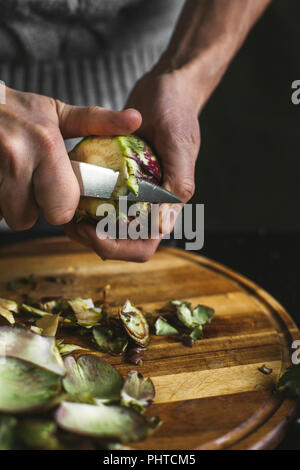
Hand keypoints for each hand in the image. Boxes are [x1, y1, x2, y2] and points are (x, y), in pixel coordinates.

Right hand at [0, 87, 140, 229]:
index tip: (58, 194)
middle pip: (27, 219)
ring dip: (11, 205)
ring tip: (14, 180)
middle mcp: (17, 159)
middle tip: (32, 189)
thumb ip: (98, 121)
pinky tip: (1, 179)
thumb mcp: (58, 112)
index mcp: (47, 146)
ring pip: (6, 216)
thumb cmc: (18, 111)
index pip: (62, 208)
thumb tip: (135, 120)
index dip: (61, 207)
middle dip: (32, 210)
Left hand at [68, 69, 200, 261]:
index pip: (143, 244)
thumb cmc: (177, 111)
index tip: (91, 230)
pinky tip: (71, 192)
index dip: (117, 246)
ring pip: (108, 226)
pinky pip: (102, 202)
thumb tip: (163, 227)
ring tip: (68, 214)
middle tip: (72, 226)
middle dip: (96, 241)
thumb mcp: (178, 144)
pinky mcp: (122, 179)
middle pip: (122, 242)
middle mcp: (151, 204)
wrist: (168, 87)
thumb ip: (177, 184)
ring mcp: (135, 193)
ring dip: (87, 227)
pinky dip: (86, 204)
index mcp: (168, 203)